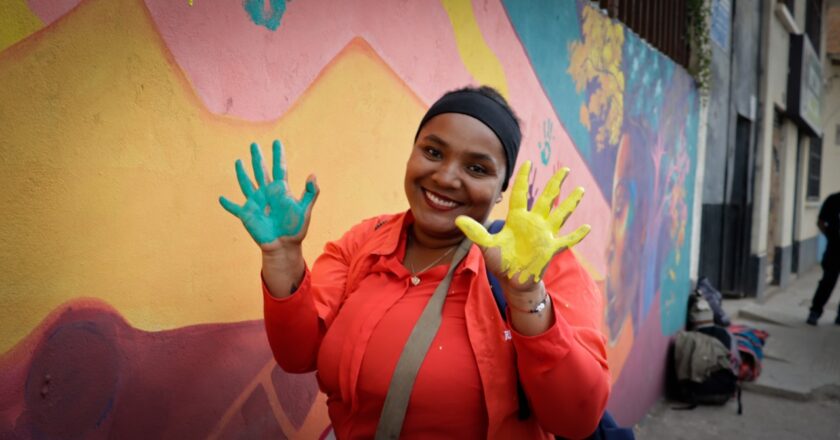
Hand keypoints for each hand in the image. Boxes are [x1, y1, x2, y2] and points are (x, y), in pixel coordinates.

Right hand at [219, 140, 317, 250]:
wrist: (283, 246)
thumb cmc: (296, 229)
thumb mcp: (305, 210)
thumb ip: (310, 193)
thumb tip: (313, 174)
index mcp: (280, 190)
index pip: (279, 168)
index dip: (278, 155)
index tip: (277, 142)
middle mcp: (267, 193)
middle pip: (260, 171)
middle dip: (257, 158)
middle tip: (254, 145)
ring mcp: (256, 202)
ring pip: (247, 184)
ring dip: (242, 173)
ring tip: (238, 162)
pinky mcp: (246, 214)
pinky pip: (234, 207)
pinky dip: (228, 204)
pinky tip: (221, 198)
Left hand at [455, 161, 588, 286]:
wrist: (512, 280)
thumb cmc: (501, 261)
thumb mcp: (487, 245)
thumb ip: (475, 232)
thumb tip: (457, 220)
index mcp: (517, 219)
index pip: (520, 194)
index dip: (522, 178)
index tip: (527, 162)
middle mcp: (533, 223)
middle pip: (546, 198)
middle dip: (555, 184)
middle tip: (564, 169)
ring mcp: (544, 235)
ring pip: (560, 214)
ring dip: (570, 203)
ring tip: (581, 189)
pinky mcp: (551, 248)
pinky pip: (567, 240)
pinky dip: (577, 235)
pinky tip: (588, 227)